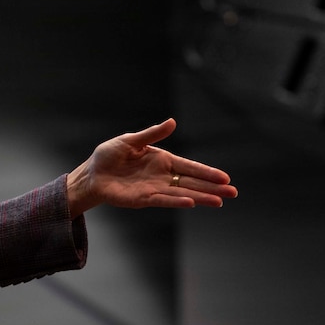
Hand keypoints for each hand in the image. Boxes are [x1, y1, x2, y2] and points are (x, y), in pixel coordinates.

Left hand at [66, 118, 236, 214]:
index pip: (190, 167)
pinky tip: (191, 202)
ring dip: (200, 197)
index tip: (225, 178)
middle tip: (233, 193)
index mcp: (162, 160)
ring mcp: (154, 189)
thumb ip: (152, 134)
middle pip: (192, 183)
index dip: (207, 172)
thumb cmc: (109, 156)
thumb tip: (173, 122)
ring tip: (219, 202)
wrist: (91, 174)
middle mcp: (162, 176)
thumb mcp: (131, 141)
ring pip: (182, 194)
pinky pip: (163, 200)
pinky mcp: (143, 199)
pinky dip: (177, 201)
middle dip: (212, 188)